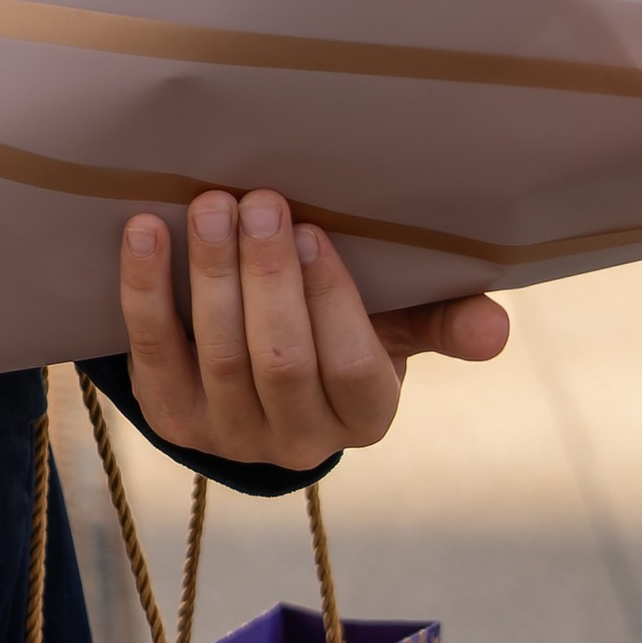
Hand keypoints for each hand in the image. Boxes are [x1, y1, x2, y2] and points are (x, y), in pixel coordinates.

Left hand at [118, 192, 507, 470]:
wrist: (253, 374)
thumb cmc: (336, 330)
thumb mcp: (392, 326)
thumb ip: (441, 318)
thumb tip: (496, 327)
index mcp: (364, 418)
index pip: (352, 368)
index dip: (331, 301)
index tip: (314, 232)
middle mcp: (298, 441)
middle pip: (280, 362)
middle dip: (267, 278)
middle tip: (261, 201)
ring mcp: (228, 435)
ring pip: (218, 357)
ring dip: (212, 275)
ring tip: (212, 205)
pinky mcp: (169, 418)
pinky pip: (153, 354)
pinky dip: (146, 288)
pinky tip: (147, 230)